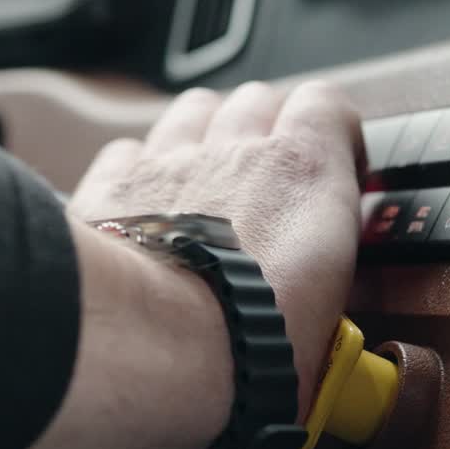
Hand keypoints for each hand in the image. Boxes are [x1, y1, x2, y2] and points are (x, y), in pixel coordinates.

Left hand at [68, 81, 365, 417]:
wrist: (151, 347)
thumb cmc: (246, 345)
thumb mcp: (333, 326)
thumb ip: (329, 282)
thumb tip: (328, 313)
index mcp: (300, 175)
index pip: (328, 105)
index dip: (335, 135)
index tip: (340, 175)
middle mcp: (234, 153)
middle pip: (258, 101)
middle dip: (270, 132)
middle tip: (274, 189)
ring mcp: (166, 164)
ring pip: (195, 110)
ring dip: (209, 134)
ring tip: (213, 185)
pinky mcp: (110, 189)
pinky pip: (130, 150)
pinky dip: (142, 168)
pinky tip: (149, 207)